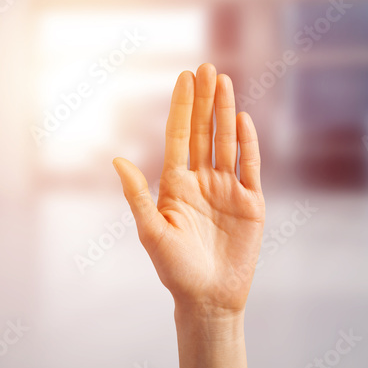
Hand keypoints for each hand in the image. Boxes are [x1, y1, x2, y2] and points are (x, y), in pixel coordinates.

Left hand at [113, 63, 264, 317]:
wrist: (209, 300)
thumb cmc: (175, 271)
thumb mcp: (152, 232)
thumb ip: (137, 196)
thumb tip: (117, 160)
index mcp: (176, 185)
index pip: (179, 137)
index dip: (182, 107)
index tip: (184, 78)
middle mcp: (202, 181)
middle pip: (203, 132)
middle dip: (205, 100)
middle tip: (206, 68)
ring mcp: (228, 190)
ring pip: (226, 142)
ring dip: (225, 113)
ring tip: (225, 82)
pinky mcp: (251, 203)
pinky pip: (250, 166)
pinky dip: (247, 143)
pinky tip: (243, 120)